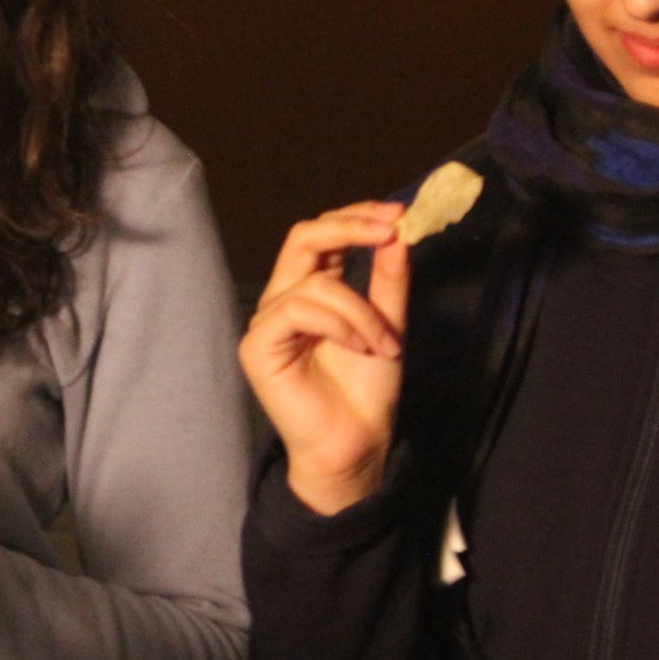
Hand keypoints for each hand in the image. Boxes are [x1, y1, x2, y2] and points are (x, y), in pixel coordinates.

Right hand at [238, 201, 409, 514]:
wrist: (356, 443)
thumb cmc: (367, 391)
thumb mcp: (388, 325)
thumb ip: (388, 281)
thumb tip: (397, 234)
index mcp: (312, 289)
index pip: (322, 235)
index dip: (357, 218)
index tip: (399, 216)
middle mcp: (284, 297)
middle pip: (303, 237)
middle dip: (350, 227)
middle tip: (391, 230)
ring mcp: (268, 320)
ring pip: (315, 281)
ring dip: (362, 310)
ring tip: (384, 344)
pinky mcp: (258, 344)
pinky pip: (299, 310)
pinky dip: (338, 324)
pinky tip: (357, 347)